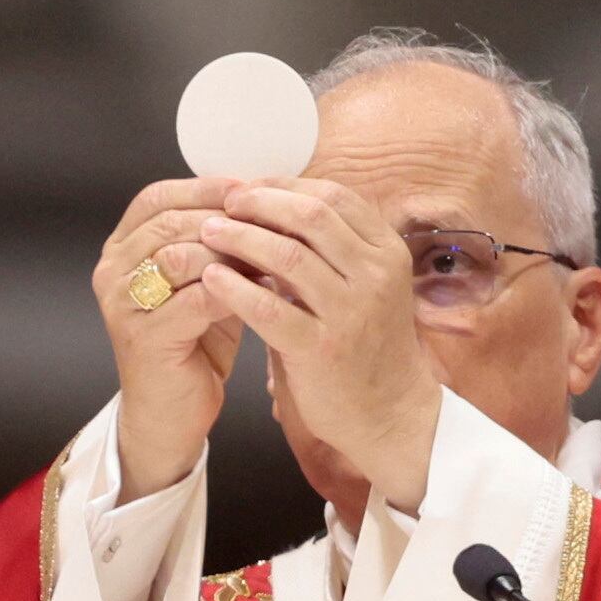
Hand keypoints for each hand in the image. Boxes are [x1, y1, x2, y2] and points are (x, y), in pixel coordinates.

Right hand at [94, 177, 245, 499]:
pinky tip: (263, 294)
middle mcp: (113, 271)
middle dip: (224, 219)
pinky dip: (234, 292)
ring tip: (271, 257)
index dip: (203, 187)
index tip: (249, 187)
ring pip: (180, 255)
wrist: (171, 416)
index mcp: (121, 250)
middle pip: (169, 221)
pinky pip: (196, 299)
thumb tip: (263, 202)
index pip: (156, 197)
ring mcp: (123, 305)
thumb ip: (217, 244)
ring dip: (232, 253)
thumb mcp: (203, 283)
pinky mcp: (144, 337)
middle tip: (271, 222)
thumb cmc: (192, 346)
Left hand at [200, 181, 441, 511]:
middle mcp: (374, 275)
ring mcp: (351, 312)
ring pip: (288, 255)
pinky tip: (211, 280)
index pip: (333, 196)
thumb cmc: (369, 347)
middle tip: (224, 202)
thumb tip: (275, 208)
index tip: (249, 188)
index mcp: (386, 252)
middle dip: (260, 202)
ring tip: (208, 232)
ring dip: (240, 237)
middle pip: (310, 214)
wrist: (392, 414)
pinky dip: (236, 289)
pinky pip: (269, 309)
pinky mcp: (322, 350)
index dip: (285, 185)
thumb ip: (332, 250)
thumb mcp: (367, 287)